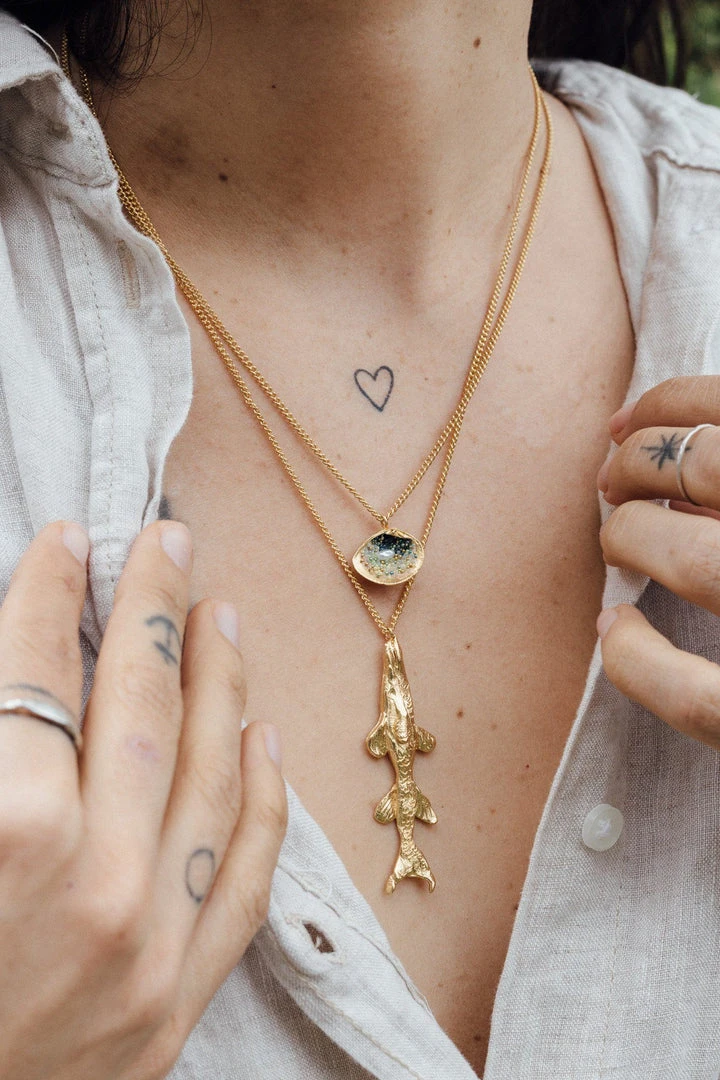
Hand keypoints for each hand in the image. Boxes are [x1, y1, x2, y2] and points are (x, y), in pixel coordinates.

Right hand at [0, 520, 286, 1079]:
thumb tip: (20, 662)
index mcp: (7, 837)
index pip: (35, 677)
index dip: (45, 595)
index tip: (66, 542)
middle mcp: (92, 888)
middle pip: (136, 707)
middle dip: (149, 609)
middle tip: (168, 540)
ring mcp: (150, 950)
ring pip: (209, 776)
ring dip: (218, 683)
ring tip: (222, 614)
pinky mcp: (176, 1005)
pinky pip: (246, 878)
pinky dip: (263, 798)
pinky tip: (264, 732)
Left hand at [597, 376, 719, 749]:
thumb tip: (680, 468)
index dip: (669, 404)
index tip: (626, 422)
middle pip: (706, 467)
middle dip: (635, 464)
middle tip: (610, 480)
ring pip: (699, 563)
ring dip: (630, 536)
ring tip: (617, 541)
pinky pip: (695, 696)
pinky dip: (635, 660)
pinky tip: (614, 631)